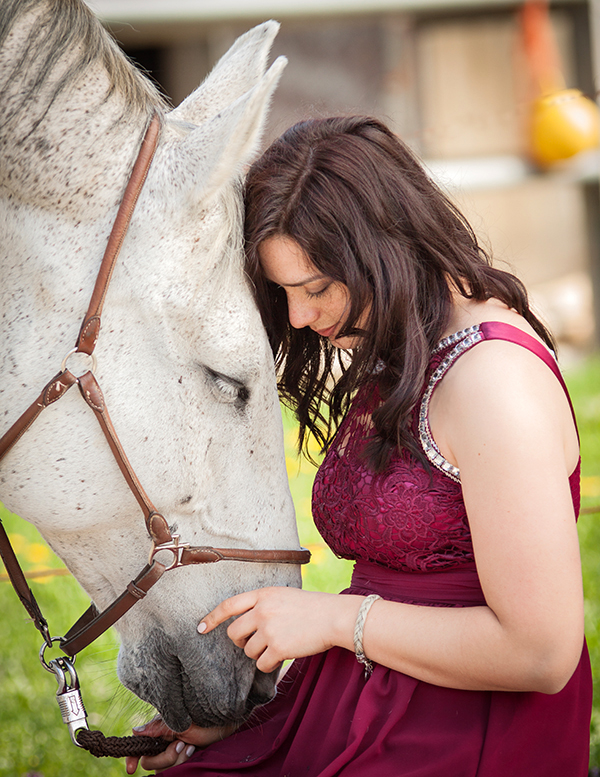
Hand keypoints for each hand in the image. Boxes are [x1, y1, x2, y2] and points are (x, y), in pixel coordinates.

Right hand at [125, 715, 237, 773]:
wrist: (224, 726)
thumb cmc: (204, 720)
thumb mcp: (180, 723)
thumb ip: (157, 728)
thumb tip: (135, 730)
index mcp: (159, 731)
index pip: (139, 745)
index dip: (133, 757)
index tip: (131, 770)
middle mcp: (163, 742)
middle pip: (149, 761)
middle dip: (165, 757)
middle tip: (181, 744)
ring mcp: (172, 752)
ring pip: (162, 768)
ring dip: (177, 759)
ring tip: (191, 747)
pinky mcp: (181, 760)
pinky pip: (174, 769)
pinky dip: (182, 763)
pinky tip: (193, 753)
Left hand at [197, 587, 360, 672]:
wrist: (333, 616)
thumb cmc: (311, 607)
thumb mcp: (283, 596)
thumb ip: (262, 605)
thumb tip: (243, 625)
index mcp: (262, 594)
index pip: (229, 605)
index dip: (212, 617)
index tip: (200, 628)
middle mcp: (262, 610)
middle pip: (234, 632)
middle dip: (240, 641)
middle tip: (254, 641)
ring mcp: (269, 629)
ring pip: (248, 651)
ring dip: (259, 653)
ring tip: (279, 643)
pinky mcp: (278, 648)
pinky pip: (262, 664)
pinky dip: (270, 664)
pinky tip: (284, 654)